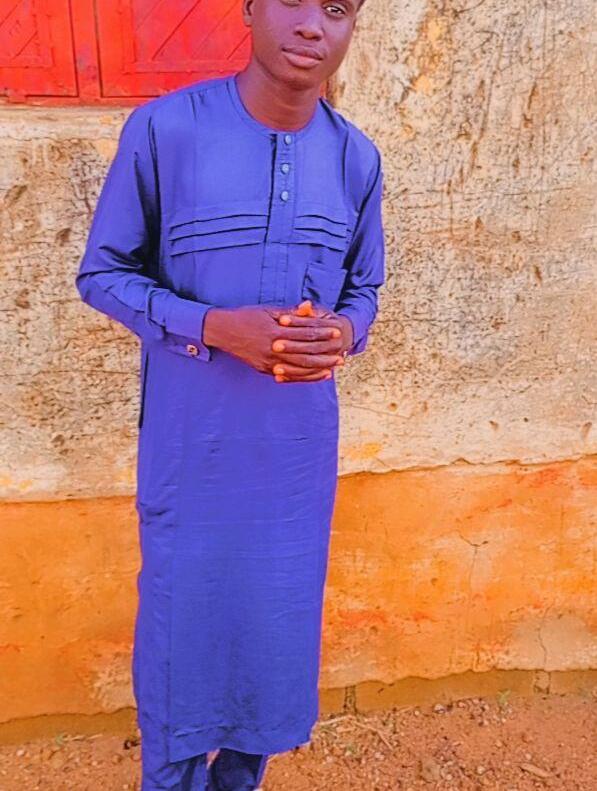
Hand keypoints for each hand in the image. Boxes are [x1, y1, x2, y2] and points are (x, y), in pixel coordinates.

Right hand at [202, 303, 345, 377]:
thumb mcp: (269, 311)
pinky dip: (304, 377)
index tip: (337, 332)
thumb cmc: (247, 317)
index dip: (323, 333)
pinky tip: (317, 376)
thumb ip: (291, 312)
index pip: (305, 333)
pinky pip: (288, 376)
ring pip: (298, 368)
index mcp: (276, 330)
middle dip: (325, 356)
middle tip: (341, 355)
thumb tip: (309, 306)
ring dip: (318, 369)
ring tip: (333, 368)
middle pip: (305, 354)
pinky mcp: (264, 369)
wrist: (223, 331)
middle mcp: (273, 348)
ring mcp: (268, 361)